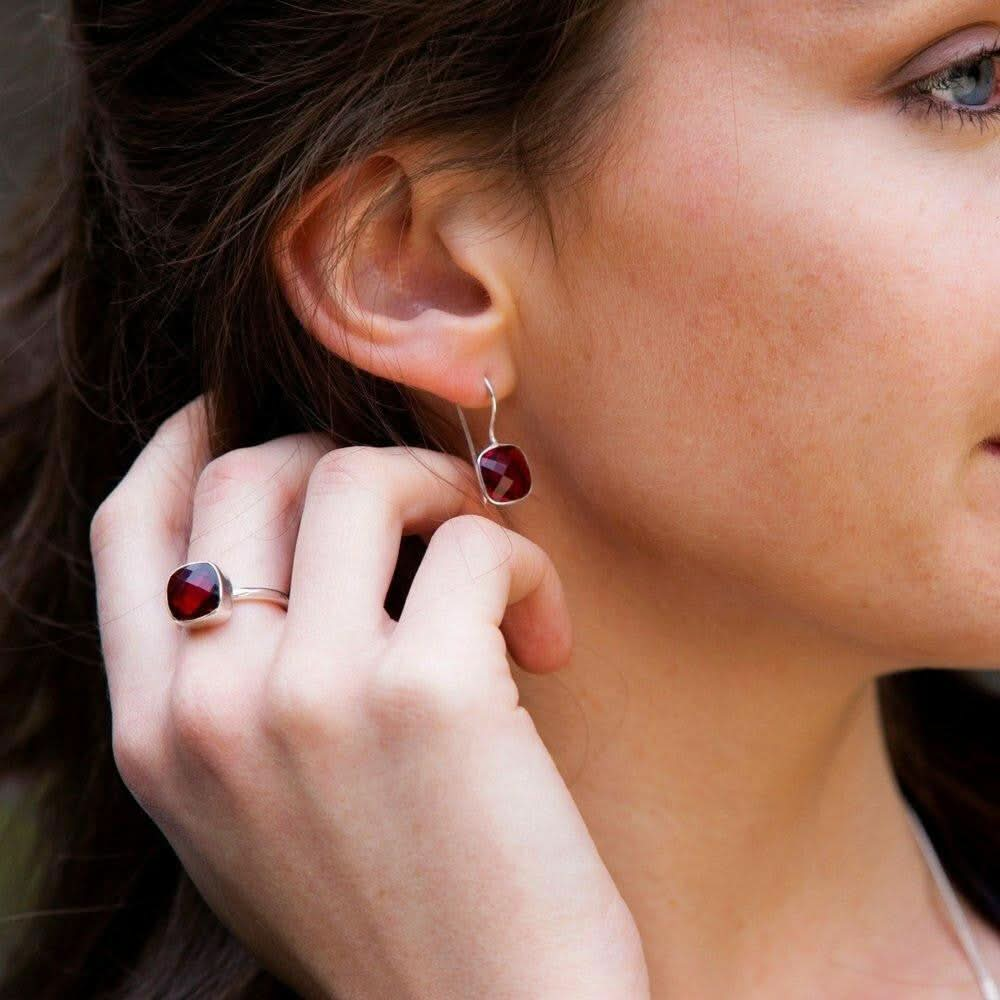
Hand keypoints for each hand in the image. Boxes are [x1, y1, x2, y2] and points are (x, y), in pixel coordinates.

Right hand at [90, 394, 649, 999]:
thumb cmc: (391, 917)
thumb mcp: (255, 817)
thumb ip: (232, 697)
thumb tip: (273, 565)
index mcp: (157, 738)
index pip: (133, 532)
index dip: (186, 442)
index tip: (242, 410)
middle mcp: (212, 706)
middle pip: (250, 476)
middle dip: (344, 459)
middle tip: (421, 503)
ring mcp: (312, 695)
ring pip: (357, 479)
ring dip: (437, 487)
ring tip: (488, 558)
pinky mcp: (430, 692)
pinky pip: (475, 543)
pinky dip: (523, 564)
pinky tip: (547, 640)